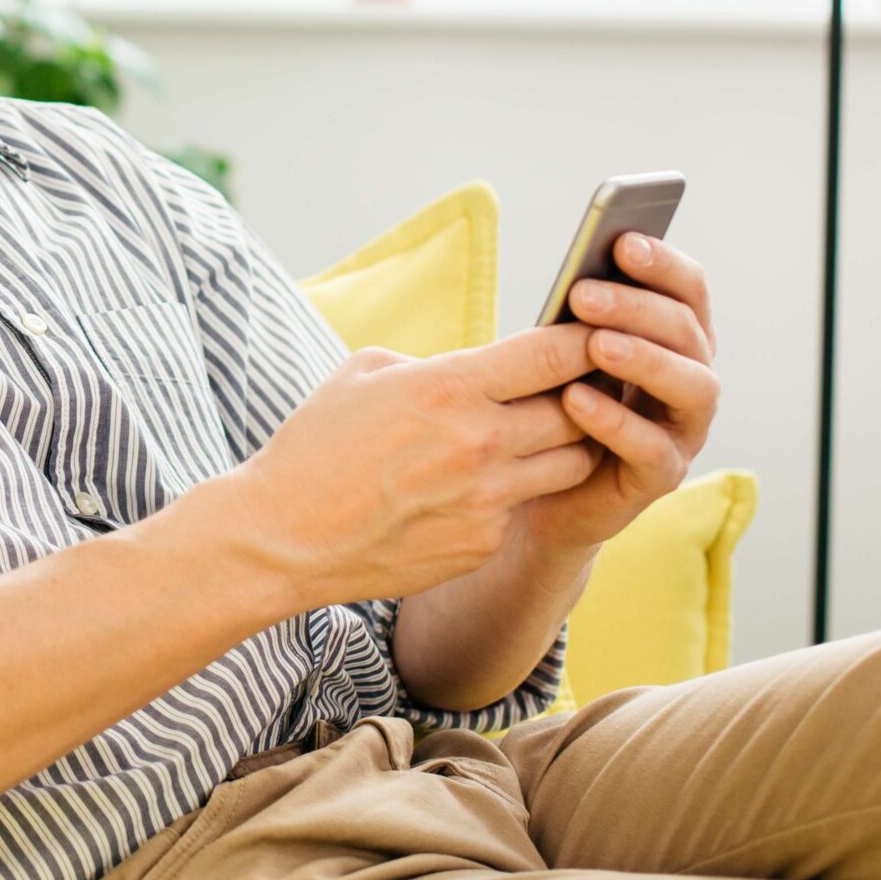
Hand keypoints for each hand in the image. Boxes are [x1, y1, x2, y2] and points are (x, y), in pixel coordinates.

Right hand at [228, 326, 605, 611]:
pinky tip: (473, 487)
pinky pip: (522, 508)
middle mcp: (478, 444)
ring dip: (564, 445)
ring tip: (539, 433)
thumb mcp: (366, 373)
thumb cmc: (317, 445)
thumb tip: (486, 369)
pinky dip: (512, 492)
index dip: (586, 342)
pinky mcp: (482, 545)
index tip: (596, 335)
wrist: (284, 536)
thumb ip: (438, 366)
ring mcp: (486, 501)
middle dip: (585, 395)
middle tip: (579, 385)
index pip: (553, 356)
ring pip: (570, 464)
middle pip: (580, 412)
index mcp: (448, 389)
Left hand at [514, 232, 720, 554]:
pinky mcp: (661, 476)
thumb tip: (575, 279)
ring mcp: (683, 429)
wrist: (534, 487)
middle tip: (583, 294)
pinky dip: (616, 421)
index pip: (688, 289)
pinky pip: (653, 449)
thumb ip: (578, 318)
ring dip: (645, 359)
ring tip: (595, 344)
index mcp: (675, 337)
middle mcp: (692, 377)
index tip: (622, 240)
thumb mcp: (560, 349)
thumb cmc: (549, 400)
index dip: (662, 263)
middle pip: (688, 332)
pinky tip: (575, 400)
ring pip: (692, 387)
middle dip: (638, 307)